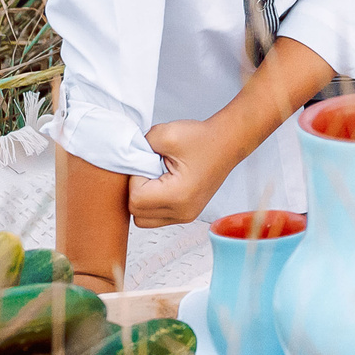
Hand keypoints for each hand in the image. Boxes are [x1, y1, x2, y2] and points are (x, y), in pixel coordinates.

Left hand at [127, 118, 242, 227]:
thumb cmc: (202, 138)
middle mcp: (182, 212)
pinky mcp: (186, 214)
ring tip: (156, 179)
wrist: (228, 141)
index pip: (135, 199)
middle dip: (136, 191)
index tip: (147, 164)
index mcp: (178, 196)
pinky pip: (156, 217)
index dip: (134, 179)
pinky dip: (153, 203)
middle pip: (136, 214)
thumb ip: (139, 147)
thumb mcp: (165, 134)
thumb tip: (126, 161)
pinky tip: (163, 185)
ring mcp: (186, 216)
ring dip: (143, 200)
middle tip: (149, 170)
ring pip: (144, 219)